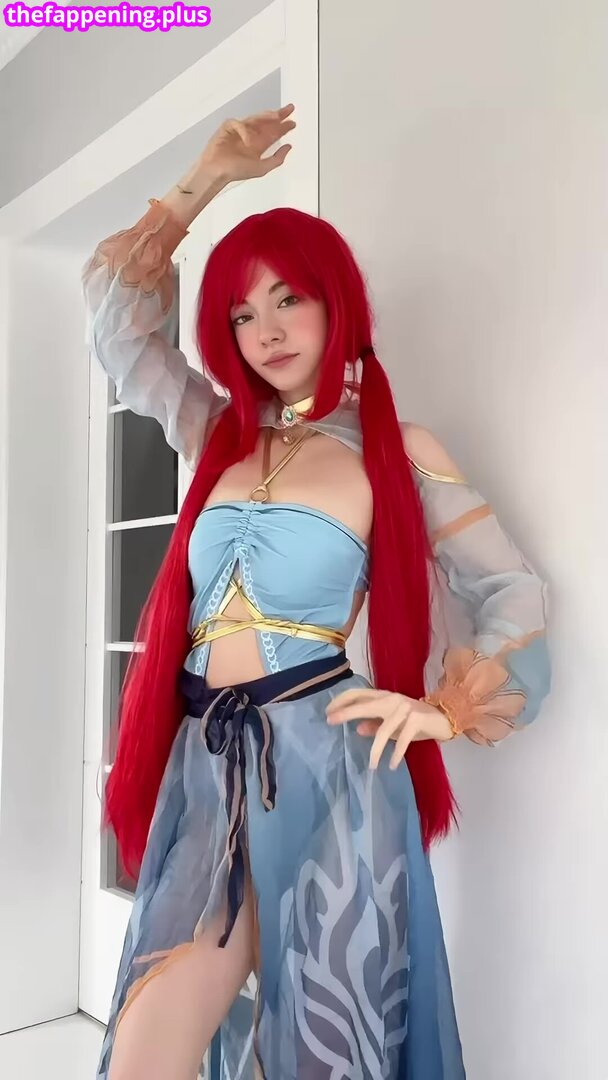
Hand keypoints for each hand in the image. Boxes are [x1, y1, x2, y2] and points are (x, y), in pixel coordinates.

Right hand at [200, 104, 295, 182]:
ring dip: (266, 116)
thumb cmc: (235, 171)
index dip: (283, 127)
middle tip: (289, 109)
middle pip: (266, 122)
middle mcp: (250, 136)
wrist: (217, 171)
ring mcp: (239, 130)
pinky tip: (247, 138)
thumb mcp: (262, 168)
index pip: (273, 133)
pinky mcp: (228, 127)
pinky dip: (244, 130)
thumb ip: (277, 159)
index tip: (293, 122)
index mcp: (258, 146)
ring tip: (277, 116)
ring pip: (255, 119)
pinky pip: (238, 123)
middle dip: (278, 115)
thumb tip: (289, 147)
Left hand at [325, 689, 454, 770]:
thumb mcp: (392, 724)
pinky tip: (390, 765)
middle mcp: (392, 698)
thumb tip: (357, 729)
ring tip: (372, 766)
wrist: (444, 718)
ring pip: (383, 729)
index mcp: (384, 696)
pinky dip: (395, 753)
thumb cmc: (415, 721)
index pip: (358, 693)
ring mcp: (405, 708)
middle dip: (346, 713)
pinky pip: (403, 739)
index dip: (342, 701)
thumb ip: (375, 724)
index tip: (328, 712)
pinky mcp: (417, 719)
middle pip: (365, 704)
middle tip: (330, 722)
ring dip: (376, 750)